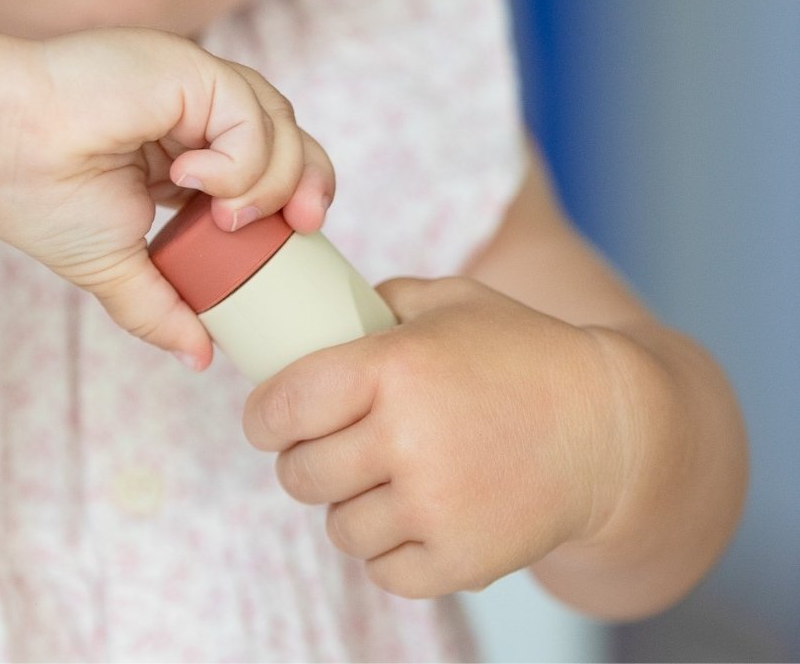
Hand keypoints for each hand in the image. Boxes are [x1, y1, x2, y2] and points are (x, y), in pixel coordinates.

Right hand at [0, 27, 333, 367]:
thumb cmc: (37, 196)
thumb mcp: (114, 266)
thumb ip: (161, 307)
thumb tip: (200, 359)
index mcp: (183, 149)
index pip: (270, 161)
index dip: (297, 192)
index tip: (301, 232)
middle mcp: (194, 110)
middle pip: (290, 133)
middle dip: (310, 180)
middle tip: (304, 224)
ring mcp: (192, 84)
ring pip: (279, 121)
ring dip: (265, 180)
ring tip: (216, 212)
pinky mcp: (187, 67)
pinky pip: (248, 113)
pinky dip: (235, 157)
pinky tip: (186, 176)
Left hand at [243, 276, 628, 596]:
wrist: (610, 427)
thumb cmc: (521, 352)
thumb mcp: (450, 299)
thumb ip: (377, 300)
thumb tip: (313, 318)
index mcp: (395, 366)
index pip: (283, 405)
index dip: (262, 416)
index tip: (266, 420)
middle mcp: (408, 438)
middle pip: (300, 473)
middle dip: (302, 459)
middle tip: (325, 448)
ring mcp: (436, 507)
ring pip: (338, 527)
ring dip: (348, 505)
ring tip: (380, 479)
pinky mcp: (462, 561)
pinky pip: (382, 571)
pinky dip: (387, 550)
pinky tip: (410, 516)